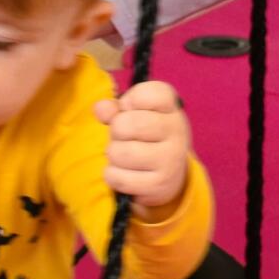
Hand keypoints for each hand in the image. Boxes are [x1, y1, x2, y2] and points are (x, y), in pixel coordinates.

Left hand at [94, 80, 190, 217]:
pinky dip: (113, 176)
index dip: (128, 101)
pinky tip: (125, 173)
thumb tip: (100, 109)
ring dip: (113, 156)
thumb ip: (114, 109)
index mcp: (171, 107)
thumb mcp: (133, 115)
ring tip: (125, 156)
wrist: (168, 174)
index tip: (131, 110)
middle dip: (116, 132)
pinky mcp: (160, 185)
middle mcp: (177, 130)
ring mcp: (171, 159)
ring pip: (119, 153)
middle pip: (125, 125)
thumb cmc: (146, 137)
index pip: (145, 94)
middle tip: (126, 138)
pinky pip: (118, 178)